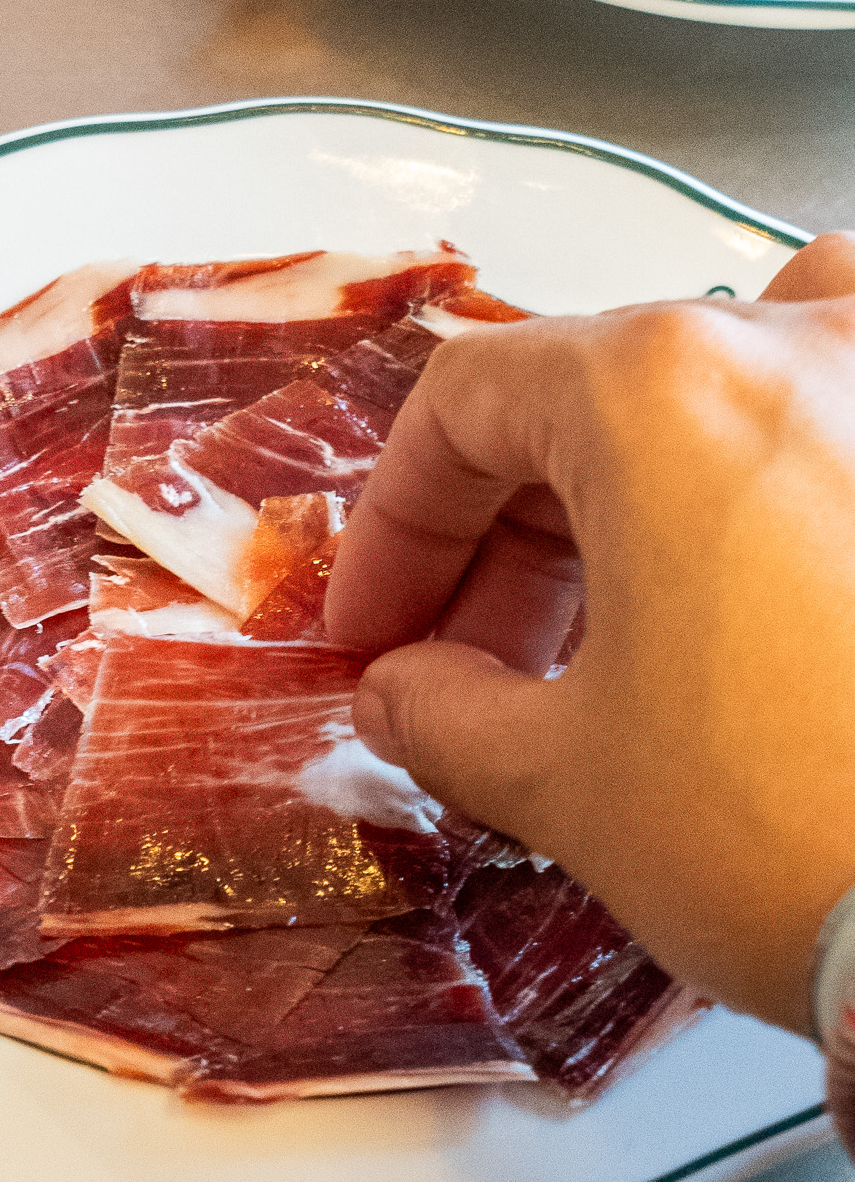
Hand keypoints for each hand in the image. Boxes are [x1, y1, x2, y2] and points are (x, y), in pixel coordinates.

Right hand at [323, 235, 854, 1047]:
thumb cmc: (790, 835)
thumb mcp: (566, 781)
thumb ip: (441, 714)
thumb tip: (401, 692)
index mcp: (664, 391)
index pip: (468, 405)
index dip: (394, 528)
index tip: (374, 631)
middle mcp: (807, 346)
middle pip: (595, 399)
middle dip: (505, 540)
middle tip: (471, 666)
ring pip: (738, 384)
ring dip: (643, 489)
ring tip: (618, 618)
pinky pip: (848, 425)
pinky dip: (783, 477)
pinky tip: (765, 579)